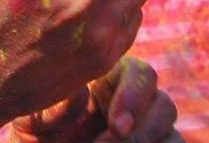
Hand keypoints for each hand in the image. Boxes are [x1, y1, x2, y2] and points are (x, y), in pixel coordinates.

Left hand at [1, 58, 178, 142]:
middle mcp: (137, 104)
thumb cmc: (38, 133)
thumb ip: (55, 107)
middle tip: (119, 141)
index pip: (140, 73)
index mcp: (111, 79)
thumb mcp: (35, 119)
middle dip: (145, 129)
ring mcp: (148, 134)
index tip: (117, 125)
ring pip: (173, 136)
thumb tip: (83, 95)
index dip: (135, 95)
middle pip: (165, 105)